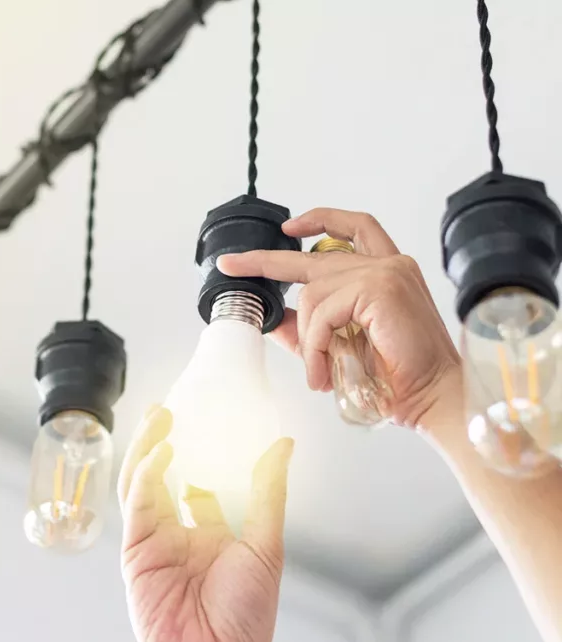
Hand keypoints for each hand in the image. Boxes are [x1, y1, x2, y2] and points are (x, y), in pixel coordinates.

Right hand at [118, 406, 293, 641]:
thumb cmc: (245, 621)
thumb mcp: (265, 546)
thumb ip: (268, 492)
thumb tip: (282, 446)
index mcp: (211, 533)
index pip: (199, 481)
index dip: (198, 449)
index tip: (203, 416)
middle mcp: (180, 534)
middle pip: (165, 475)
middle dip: (163, 441)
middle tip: (169, 408)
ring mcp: (155, 541)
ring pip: (143, 483)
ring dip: (149, 448)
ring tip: (161, 416)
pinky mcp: (136, 552)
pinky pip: (137, 505)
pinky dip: (146, 474)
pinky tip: (163, 451)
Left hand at [218, 207, 460, 428]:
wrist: (433, 396)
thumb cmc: (399, 376)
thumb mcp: (344, 346)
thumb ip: (310, 329)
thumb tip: (273, 320)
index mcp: (388, 272)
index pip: (352, 229)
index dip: (318, 221)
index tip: (287, 226)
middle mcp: (389, 264)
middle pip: (317, 255)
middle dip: (267, 260)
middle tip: (232, 265)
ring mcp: (386, 273)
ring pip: (314, 295)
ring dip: (308, 340)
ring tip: (319, 372)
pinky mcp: (380, 289)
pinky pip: (323, 313)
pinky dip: (315, 345)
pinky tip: (324, 371)